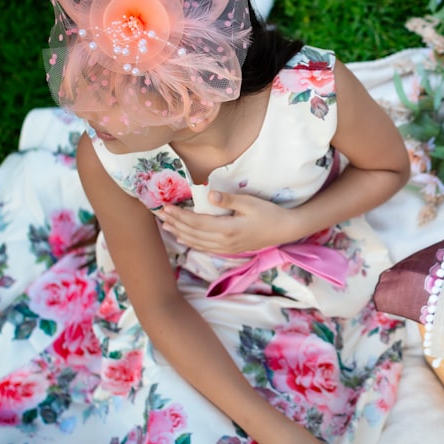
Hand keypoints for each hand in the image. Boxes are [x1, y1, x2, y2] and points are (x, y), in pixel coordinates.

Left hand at [158, 191, 297, 253]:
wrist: (284, 230)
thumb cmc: (269, 213)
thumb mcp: (250, 202)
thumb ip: (229, 199)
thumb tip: (210, 194)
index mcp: (227, 228)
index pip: (196, 222)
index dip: (180, 215)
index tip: (166, 207)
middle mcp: (224, 241)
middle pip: (193, 233)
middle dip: (175, 223)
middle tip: (159, 214)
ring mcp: (226, 247)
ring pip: (197, 242)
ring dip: (180, 233)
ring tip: (166, 226)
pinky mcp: (230, 249)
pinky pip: (205, 248)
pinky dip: (192, 243)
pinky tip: (184, 238)